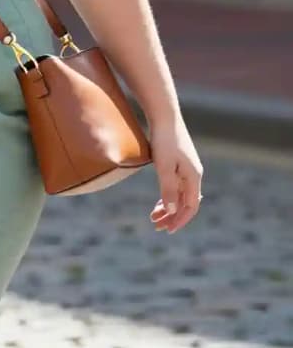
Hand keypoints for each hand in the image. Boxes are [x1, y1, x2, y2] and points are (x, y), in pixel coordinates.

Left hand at [148, 116, 203, 234]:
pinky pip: (177, 187)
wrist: (165, 117)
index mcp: (193, 177)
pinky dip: (168, 197)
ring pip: (181, 196)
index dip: (180, 220)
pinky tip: (159, 203)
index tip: (167, 230)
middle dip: (172, 217)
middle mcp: (194, 175)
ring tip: (153, 218)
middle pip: (186, 203)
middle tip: (156, 227)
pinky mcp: (180, 164)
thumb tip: (171, 211)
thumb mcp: (164, 167)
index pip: (190, 206)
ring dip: (169, 208)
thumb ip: (168, 189)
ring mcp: (188, 170)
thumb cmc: (164, 141)